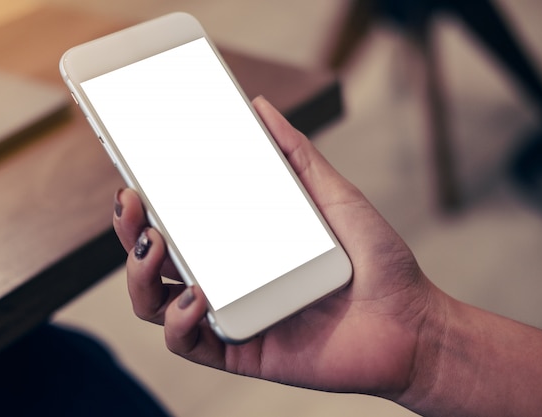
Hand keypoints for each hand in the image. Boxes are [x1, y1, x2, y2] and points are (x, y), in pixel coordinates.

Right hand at [113, 96, 434, 397]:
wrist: (411, 322)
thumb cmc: (375, 261)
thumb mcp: (333, 195)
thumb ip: (296, 155)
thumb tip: (259, 108)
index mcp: (242, 244)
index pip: (181, 223)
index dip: (147, 203)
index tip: (134, 174)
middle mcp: (229, 279)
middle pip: (156, 261)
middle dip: (130, 233)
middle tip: (132, 203)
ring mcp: (231, 315)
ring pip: (157, 303)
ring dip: (140, 274)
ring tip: (155, 245)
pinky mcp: (241, 351)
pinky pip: (189, 343)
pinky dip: (180, 320)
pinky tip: (198, 295)